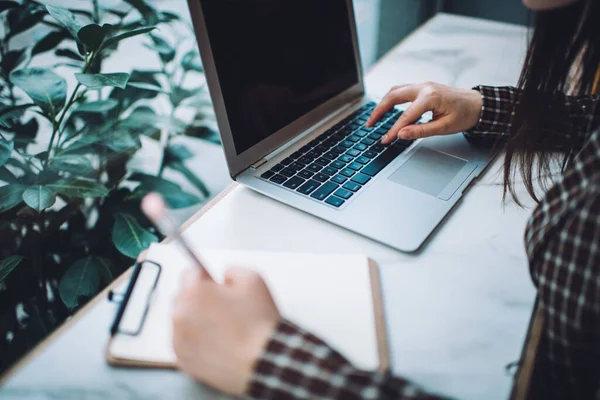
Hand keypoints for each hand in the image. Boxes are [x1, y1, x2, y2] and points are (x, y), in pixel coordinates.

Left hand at [172, 267, 279, 395]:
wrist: (262, 361)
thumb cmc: (257, 324)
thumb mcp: (253, 279)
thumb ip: (232, 270)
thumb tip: (224, 277)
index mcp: (194, 292)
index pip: (189, 272)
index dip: (206, 277)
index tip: (214, 284)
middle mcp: (180, 314)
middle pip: (182, 296)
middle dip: (199, 298)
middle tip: (223, 307)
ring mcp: (179, 339)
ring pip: (182, 321)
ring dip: (196, 319)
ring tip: (222, 328)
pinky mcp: (183, 359)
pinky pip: (184, 342)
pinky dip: (196, 341)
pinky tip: (218, 343)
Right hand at [366, 82, 482, 143]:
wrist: (479, 104)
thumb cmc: (465, 115)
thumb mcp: (444, 127)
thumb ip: (421, 131)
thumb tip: (402, 134)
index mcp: (430, 97)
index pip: (405, 116)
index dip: (392, 130)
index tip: (384, 140)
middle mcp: (424, 87)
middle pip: (393, 96)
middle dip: (379, 111)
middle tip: (369, 124)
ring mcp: (423, 85)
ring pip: (395, 90)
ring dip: (383, 103)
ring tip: (374, 117)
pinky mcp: (423, 87)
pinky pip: (402, 90)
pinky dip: (392, 99)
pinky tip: (387, 109)